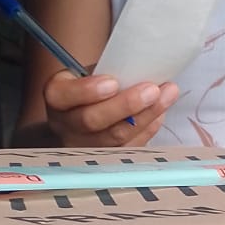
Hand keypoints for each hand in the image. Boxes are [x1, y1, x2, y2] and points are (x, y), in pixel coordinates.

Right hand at [44, 70, 178, 147]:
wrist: (85, 113)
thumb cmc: (91, 86)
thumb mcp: (89, 72)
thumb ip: (107, 70)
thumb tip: (142, 65)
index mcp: (57, 98)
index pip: (65, 96)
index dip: (88, 91)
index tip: (113, 81)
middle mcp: (66, 125)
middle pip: (93, 121)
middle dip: (125, 105)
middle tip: (152, 90)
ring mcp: (85, 146)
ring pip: (115, 138)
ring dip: (145, 116)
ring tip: (167, 95)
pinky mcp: (106, 159)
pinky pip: (129, 148)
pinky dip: (148, 130)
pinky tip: (160, 113)